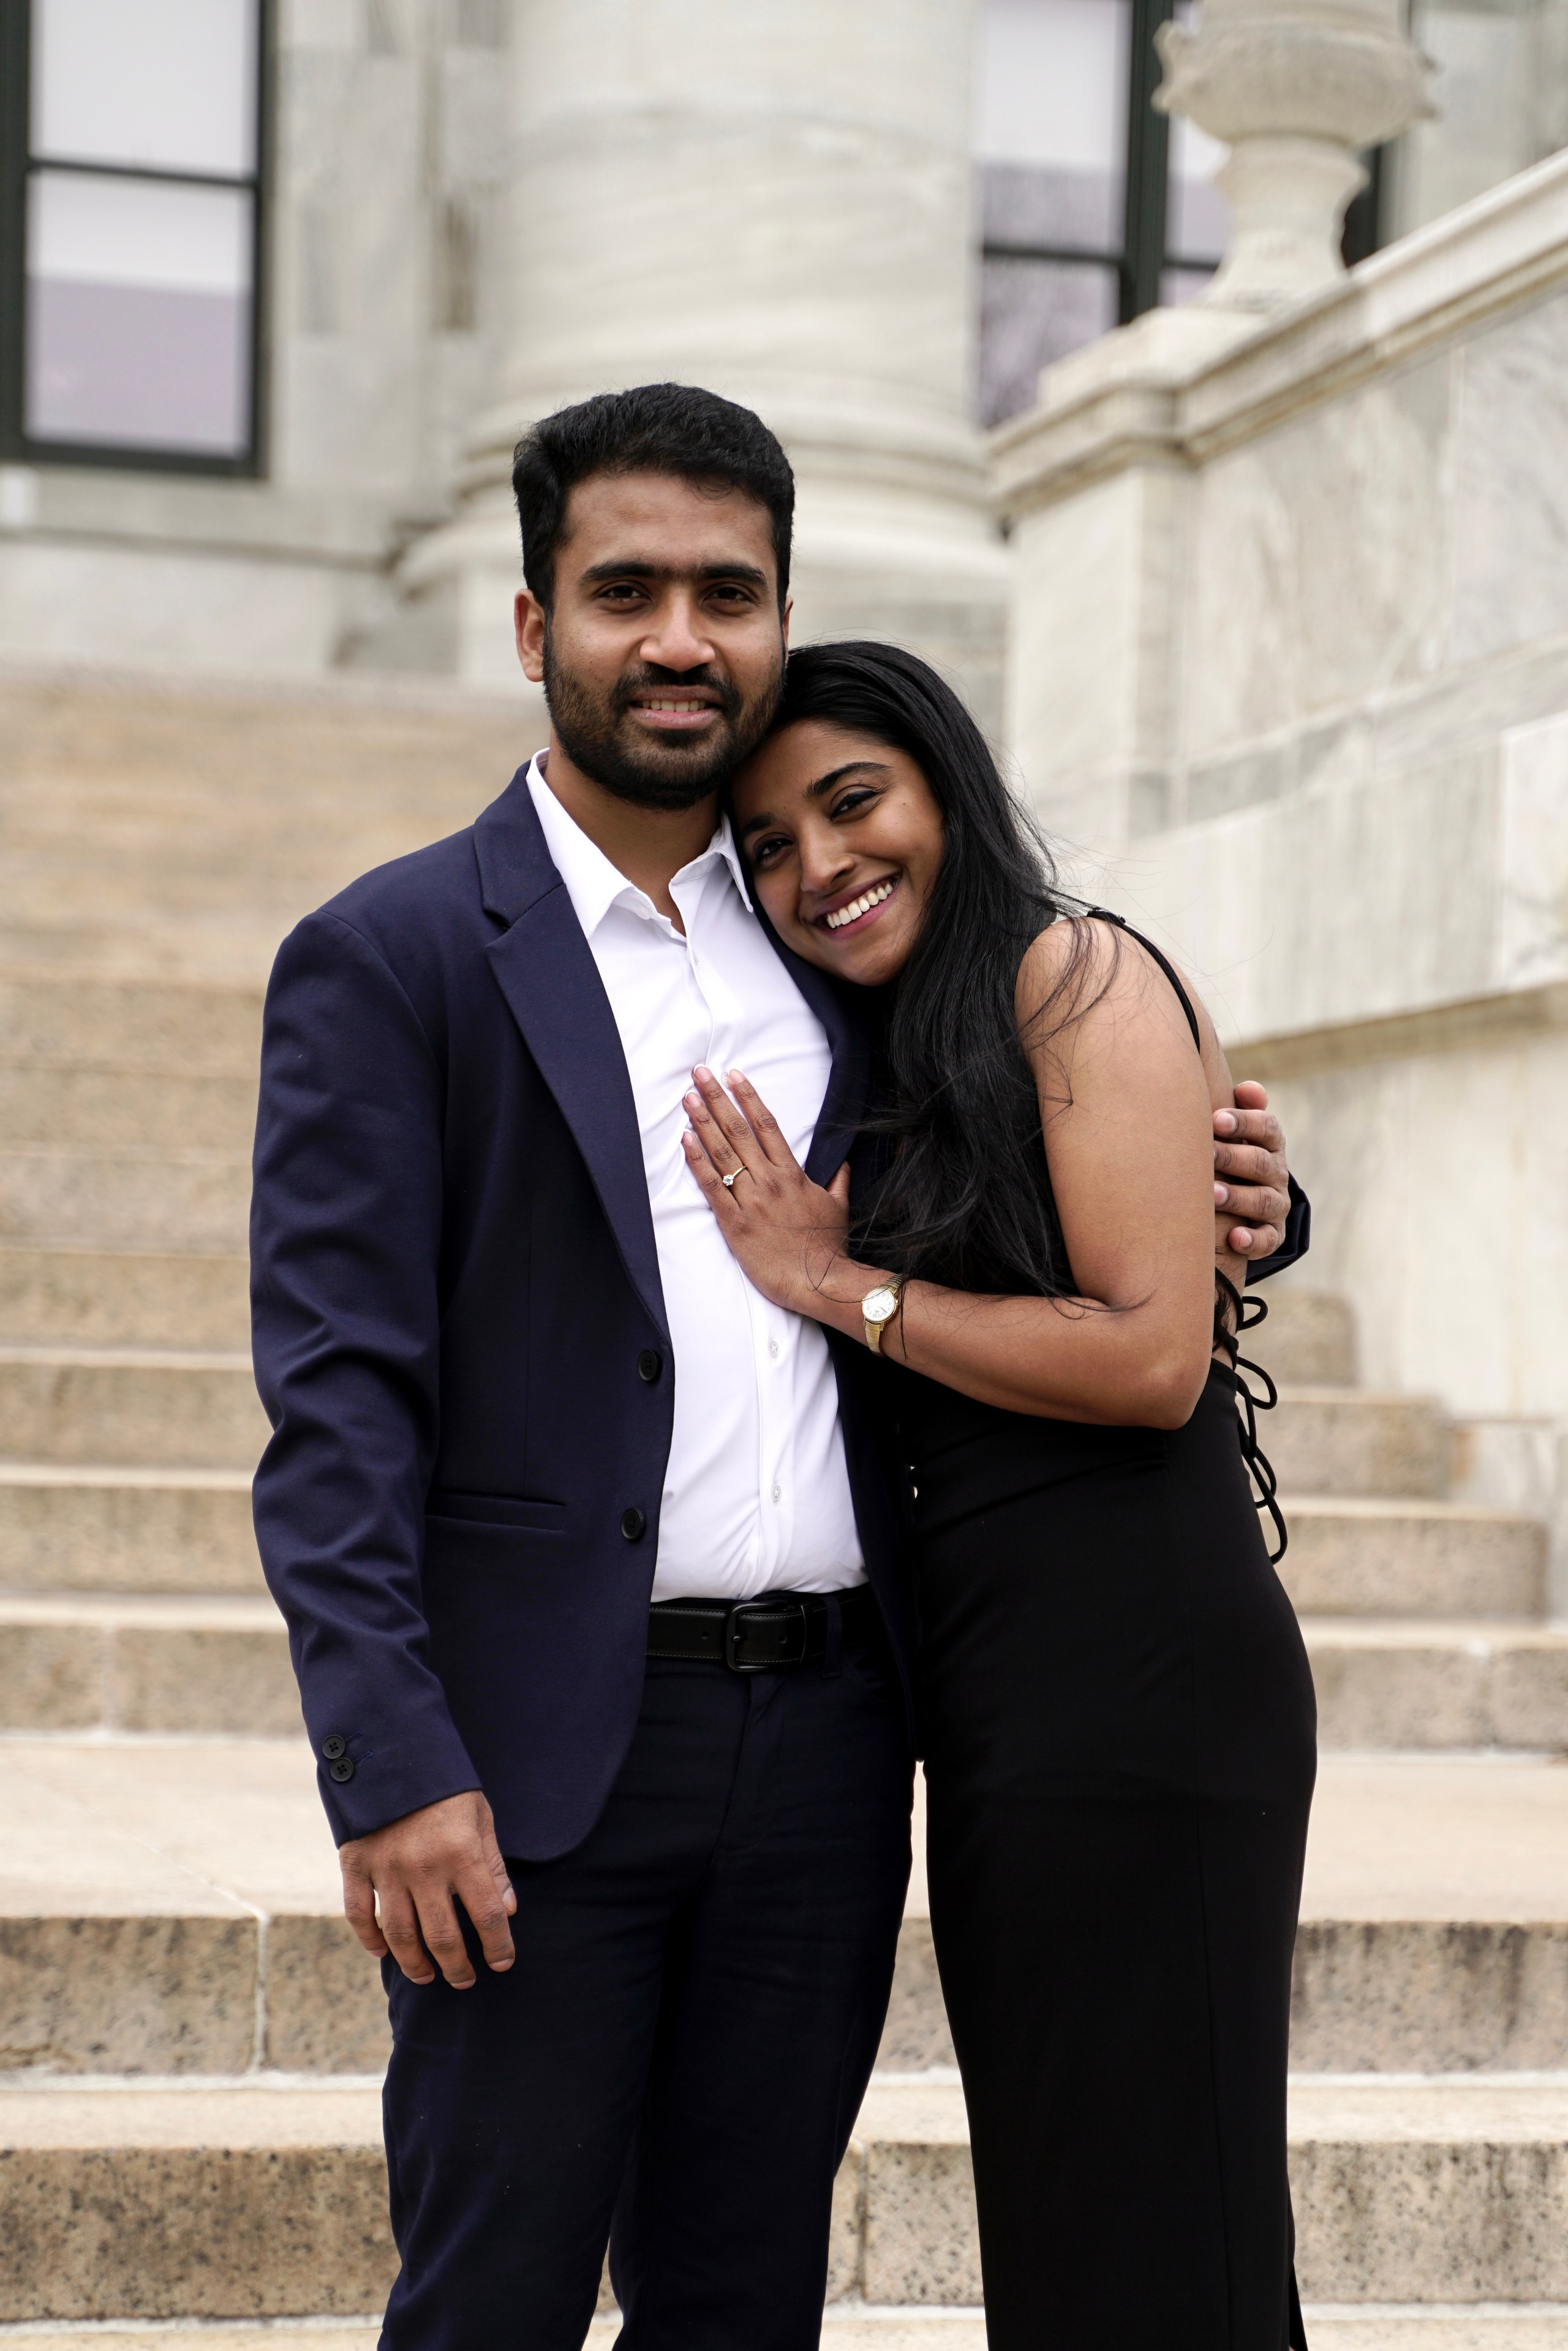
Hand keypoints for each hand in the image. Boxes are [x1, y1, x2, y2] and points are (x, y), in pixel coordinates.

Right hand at [340, 1788, 515, 1987]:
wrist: (391, 1750)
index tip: (502, 1963)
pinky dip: (369, 1939)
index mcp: (461, 1853)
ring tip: (427, 1977)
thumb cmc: (444, 1786)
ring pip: (401, 1935)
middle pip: (443, 1936)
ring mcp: (387, 1869)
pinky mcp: (356, 1864)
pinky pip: (360, 1914)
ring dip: (416, 1964)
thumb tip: (506, 1911)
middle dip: (458, 1966)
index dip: (498, 1946)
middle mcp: (424, 1868)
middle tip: (464, 1980)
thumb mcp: (480, 1816)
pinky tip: (382, 1952)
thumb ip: (492, 1865)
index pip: (486, 1915)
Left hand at [682, 1065, 850, 1314]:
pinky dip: (697, 1162)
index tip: (734, 1075)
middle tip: (700, 1073)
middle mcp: (769, 1181)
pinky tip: (685, 1140)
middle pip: (739, 1130)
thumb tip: (841, 1165)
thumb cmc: (827, 1248)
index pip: (767, 1125)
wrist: (819, 1282)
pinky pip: (712, 1186)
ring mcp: (750, 1200)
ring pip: (722, 1153)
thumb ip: (837, 1181)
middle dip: (717, 1098)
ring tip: (688, 1098)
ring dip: (703, 1121)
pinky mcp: (734, 1223)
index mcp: (792, 1174)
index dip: (748, 1097)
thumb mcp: (838, 1208)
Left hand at [1213, 1080, 1289, 1261]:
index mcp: (1270, 1144)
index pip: (1267, 1128)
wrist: (1244, 1200)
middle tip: (1207, 1154)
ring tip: (1212, 1195)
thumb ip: (1242, 1108)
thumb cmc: (1230, 1154)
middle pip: (1261, 1163)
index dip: (1245, 1122)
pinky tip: (1234, 1238)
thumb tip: (1248, 1089)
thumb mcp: (1237, 1131)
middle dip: (1234, 1158)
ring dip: (1238, 1197)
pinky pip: (1267, 1240)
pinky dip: (1253, 1240)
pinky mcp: (1271, 1234)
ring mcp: (1276, 1205)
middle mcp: (1276, 1173)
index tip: (1215, 1119)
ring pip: (1262, 1200)